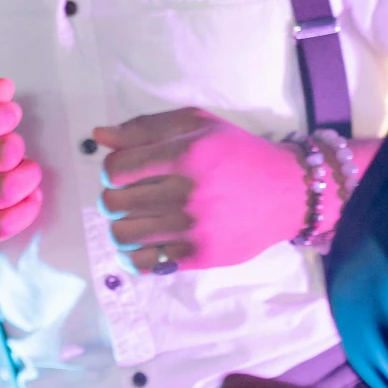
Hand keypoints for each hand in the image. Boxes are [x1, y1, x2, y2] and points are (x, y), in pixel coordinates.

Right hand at [0, 78, 43, 261]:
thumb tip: (3, 88)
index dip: (2, 116)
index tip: (12, 114)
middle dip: (16, 148)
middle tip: (15, 148)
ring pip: (3, 191)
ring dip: (28, 177)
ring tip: (28, 171)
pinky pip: (3, 224)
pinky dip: (27, 208)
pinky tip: (30, 196)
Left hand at [93, 109, 304, 273]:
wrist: (288, 192)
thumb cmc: (238, 152)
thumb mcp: (198, 125)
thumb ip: (145, 128)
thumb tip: (99, 136)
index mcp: (187, 155)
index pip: (116, 169)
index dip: (112, 170)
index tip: (125, 172)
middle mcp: (189, 193)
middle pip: (113, 203)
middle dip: (113, 197)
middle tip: (130, 195)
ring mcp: (194, 229)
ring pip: (123, 235)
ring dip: (121, 225)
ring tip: (137, 218)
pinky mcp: (200, 256)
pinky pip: (144, 262)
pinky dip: (133, 254)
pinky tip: (143, 242)